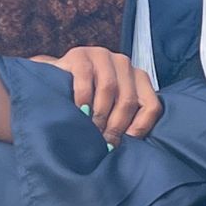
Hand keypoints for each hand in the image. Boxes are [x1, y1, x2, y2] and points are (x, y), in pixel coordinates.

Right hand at [31, 47, 161, 145]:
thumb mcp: (111, 110)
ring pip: (109, 89)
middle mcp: (124, 64)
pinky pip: (85, 79)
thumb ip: (125, 122)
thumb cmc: (88, 103)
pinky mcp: (80, 55)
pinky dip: (83, 98)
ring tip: (91, 131)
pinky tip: (79, 111)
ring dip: (100, 114)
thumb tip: (134, 149)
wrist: (54, 82)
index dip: (140, 127)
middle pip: (128, 100)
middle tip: (104, 143)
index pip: (152, 105)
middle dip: (116, 126)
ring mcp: (102, 56)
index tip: (126, 143)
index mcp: (138, 78)